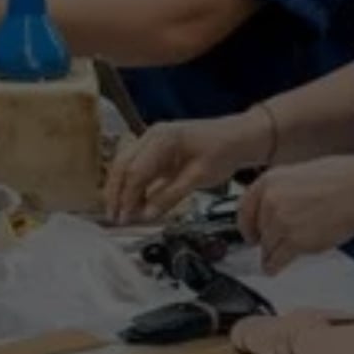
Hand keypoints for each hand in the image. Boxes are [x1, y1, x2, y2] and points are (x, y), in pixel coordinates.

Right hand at [106, 110, 269, 224]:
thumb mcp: (198, 177)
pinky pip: (137, 166)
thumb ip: (170, 196)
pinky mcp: (156, 149)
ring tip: (121, 213)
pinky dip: (133, 184)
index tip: (125, 218)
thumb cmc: (223, 151)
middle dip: (116, 193)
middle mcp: (152, 135)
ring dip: (121, 189)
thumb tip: (146, 214)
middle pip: (122, 165)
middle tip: (115, 218)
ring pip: (125, 165)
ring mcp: (152, 140)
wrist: (238, 137)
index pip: (135, 171)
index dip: (127, 197)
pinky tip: (135, 202)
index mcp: (162, 138)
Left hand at [237, 156, 353, 275]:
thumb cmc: (341, 180)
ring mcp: (280, 222)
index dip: (246, 223)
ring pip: (267, 246)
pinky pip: (277, 259)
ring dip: (269, 254)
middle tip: (267, 246)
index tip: (248, 232)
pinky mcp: (294, 241)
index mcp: (270, 180)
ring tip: (271, 260)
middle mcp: (270, 200)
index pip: (245, 206)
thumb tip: (279, 204)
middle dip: (263, 240)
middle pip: (258, 229)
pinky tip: (274, 268)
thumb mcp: (301, 175)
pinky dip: (274, 266)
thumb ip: (284, 191)